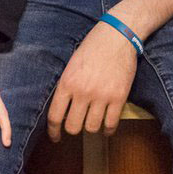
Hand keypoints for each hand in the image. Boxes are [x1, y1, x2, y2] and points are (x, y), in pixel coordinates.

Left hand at [47, 20, 137, 141]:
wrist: (117, 36)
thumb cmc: (92, 47)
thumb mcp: (71, 65)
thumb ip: (67, 86)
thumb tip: (62, 110)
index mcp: (67, 82)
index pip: (55, 116)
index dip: (53, 131)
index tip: (55, 137)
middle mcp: (83, 91)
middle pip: (73, 127)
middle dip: (73, 128)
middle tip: (77, 124)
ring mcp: (102, 96)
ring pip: (92, 128)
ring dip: (91, 127)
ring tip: (93, 121)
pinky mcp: (119, 97)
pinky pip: (111, 124)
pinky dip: (108, 129)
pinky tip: (107, 126)